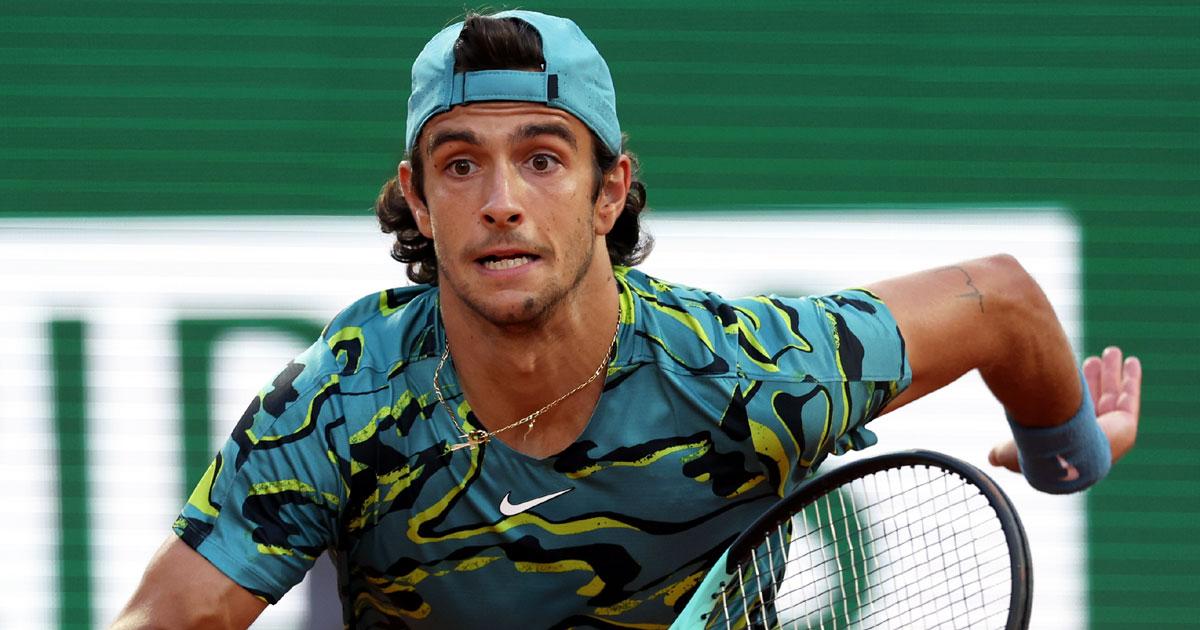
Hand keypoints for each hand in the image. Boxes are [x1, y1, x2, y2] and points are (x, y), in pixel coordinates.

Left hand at [988, 346, 1141, 471]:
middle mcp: (1090, 433)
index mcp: (1068, 438)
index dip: (1075, 391)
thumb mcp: (1013, 453)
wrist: (1060, 457)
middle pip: (1094, 399)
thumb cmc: (1034, 453)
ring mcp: (1109, 429)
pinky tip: (1132, 362)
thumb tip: (989, 458)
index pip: (1073, 410)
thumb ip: (1005, 453)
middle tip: (1093, 358)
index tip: (1071, 368)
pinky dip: (1131, 379)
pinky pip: (1130, 396)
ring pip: (1112, 393)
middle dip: (1095, 378)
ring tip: (1112, 351)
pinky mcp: (1126, 425)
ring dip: (1112, 373)